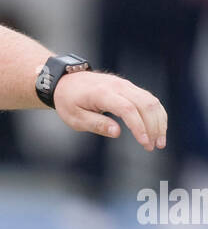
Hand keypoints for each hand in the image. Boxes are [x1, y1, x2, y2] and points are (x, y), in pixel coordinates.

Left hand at [49, 69, 166, 149]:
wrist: (67, 81)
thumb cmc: (69, 102)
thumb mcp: (75, 118)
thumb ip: (96, 124)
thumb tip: (117, 132)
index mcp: (102, 93)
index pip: (127, 109)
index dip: (138, 126)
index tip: (144, 143)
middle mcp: (118, 86)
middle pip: (145, 104)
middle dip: (154, 126)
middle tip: (155, 147)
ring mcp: (126, 85)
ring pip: (151, 101)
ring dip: (159, 121)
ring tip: (160, 141)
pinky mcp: (129, 87)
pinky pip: (148, 99)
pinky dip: (156, 114)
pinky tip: (157, 129)